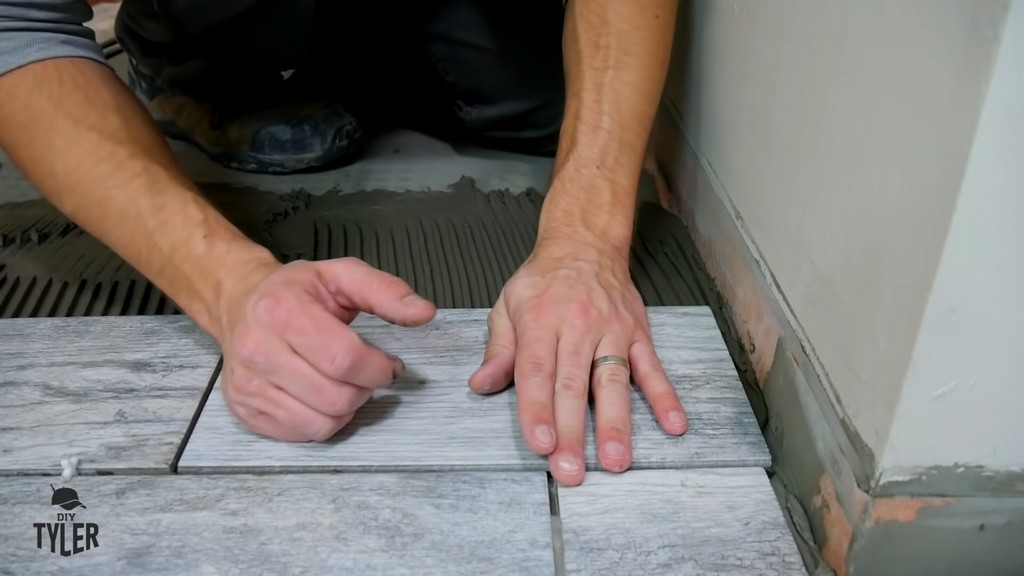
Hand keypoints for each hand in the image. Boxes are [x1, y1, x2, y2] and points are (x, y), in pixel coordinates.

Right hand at [215, 257, 435, 440]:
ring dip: (346, 408)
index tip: (389, 364)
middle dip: (365, 389)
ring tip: (344, 384)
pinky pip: (301, 434)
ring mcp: (247, 384)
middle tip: (366, 374)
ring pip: (320, 423)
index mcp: (282, 311)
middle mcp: (257, 350)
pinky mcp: (245, 410)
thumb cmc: (295, 292)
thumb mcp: (341, 276)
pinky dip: (323, 421)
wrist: (240, 304)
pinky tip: (321, 396)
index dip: (378, 368)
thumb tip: (424, 312)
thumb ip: (385, 291)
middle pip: (335, 396)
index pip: (343, 359)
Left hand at [469, 243, 687, 485]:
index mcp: (541, 320)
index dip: (537, 409)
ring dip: (615, 424)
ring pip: (613, 382)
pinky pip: (653, 369)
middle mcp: (579, 326)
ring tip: (615, 460)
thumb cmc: (543, 281)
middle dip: (572, 432)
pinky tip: (674, 425)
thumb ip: (499, 349)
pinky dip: (665, 397)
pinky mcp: (638, 334)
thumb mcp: (508, 305)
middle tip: (570, 470)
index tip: (540, 443)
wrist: (586, 244)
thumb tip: (482, 384)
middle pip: (574, 385)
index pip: (537, 371)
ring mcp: (613, 331)